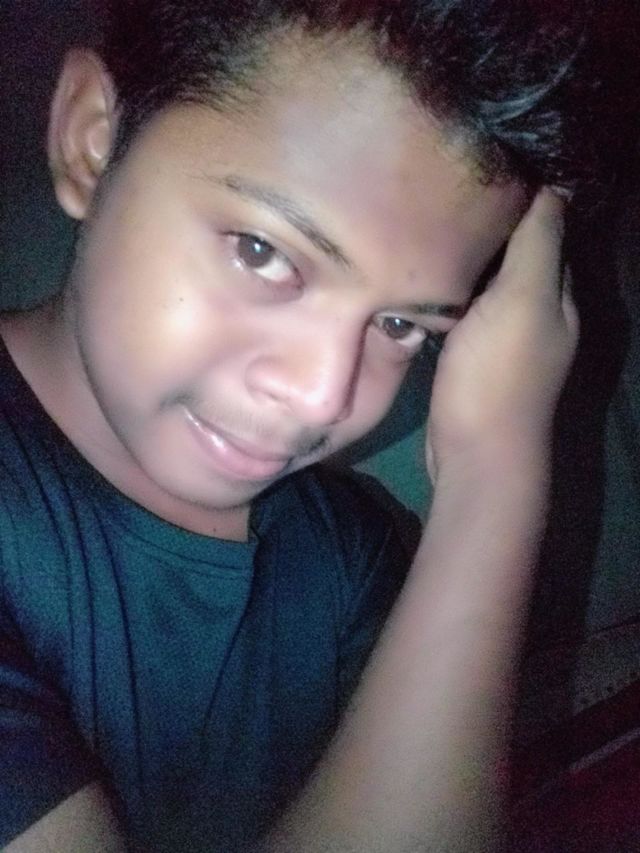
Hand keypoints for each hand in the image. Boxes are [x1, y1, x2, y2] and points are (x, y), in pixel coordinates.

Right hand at [426, 189, 578, 482]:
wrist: (473, 452)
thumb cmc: (499, 374)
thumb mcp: (523, 299)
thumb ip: (539, 245)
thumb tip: (553, 186)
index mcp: (558, 295)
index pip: (547, 231)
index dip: (521, 198)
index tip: (480, 166)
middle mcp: (538, 313)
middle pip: (516, 256)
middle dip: (489, 227)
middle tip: (443, 190)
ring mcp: (505, 339)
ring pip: (488, 285)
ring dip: (466, 260)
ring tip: (428, 224)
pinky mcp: (475, 358)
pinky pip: (467, 312)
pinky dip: (452, 293)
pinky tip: (424, 278)